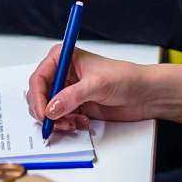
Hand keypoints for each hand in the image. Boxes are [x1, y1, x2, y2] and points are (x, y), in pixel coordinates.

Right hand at [27, 45, 181, 131]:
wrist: (144, 94)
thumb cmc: (126, 78)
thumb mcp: (97, 84)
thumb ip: (71, 97)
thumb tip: (51, 109)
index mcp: (63, 58)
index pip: (39, 78)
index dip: (37, 97)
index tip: (44, 113)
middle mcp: (63, 74)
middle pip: (38, 96)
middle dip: (46, 112)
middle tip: (57, 123)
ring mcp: (68, 91)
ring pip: (48, 110)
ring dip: (58, 120)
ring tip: (74, 123)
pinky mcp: (75, 106)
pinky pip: (60, 119)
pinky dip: (67, 124)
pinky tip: (82, 122)